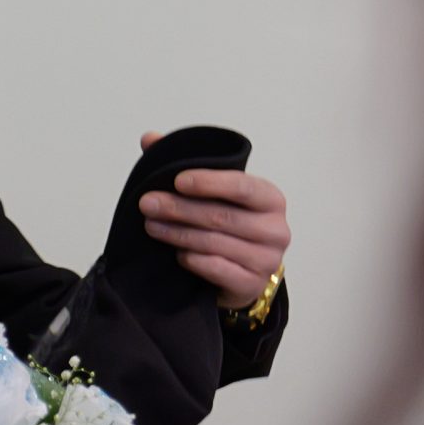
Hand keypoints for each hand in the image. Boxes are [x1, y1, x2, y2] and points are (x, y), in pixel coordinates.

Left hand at [135, 133, 290, 309]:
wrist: (242, 274)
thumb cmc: (228, 225)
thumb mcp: (212, 193)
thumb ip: (184, 163)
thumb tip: (149, 138)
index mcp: (270, 198)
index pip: (243, 186)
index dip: (210, 182)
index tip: (177, 180)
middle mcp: (276, 229)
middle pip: (223, 216)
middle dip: (180, 208)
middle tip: (147, 203)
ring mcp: (267, 260)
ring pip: (215, 243)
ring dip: (178, 234)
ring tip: (151, 226)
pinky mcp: (253, 285)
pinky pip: (219, 270)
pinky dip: (194, 260)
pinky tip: (177, 254)